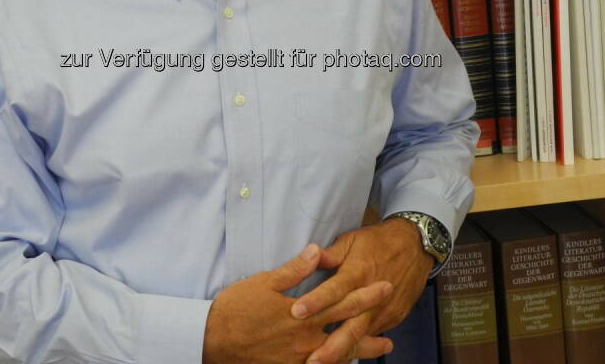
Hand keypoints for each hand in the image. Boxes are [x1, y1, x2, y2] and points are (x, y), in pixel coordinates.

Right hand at [202, 244, 395, 363]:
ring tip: (378, 351)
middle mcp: (306, 340)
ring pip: (336, 357)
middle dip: (369, 332)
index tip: (385, 287)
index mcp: (303, 314)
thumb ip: (295, 269)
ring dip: (358, 353)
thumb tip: (317, 251)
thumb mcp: (265, 282)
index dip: (366, 295)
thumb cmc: (236, 308)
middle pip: (346, 334)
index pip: (342, 302)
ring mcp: (298, 359)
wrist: (212, 340)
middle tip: (392, 337)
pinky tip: (342, 363)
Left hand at [289, 219, 434, 362]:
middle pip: (351, 324)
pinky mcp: (393, 317)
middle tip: (312, 360)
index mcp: (358, 271)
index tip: (297, 312)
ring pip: (362, 335)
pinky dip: (359, 346)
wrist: (415, 245)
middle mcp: (371, 294)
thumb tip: (309, 256)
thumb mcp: (352, 240)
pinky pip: (373, 334)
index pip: (335, 289)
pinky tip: (344, 357)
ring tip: (324, 363)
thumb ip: (331, 253)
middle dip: (331, 345)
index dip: (316, 301)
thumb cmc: (380, 241)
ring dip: (344, 351)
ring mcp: (384, 309)